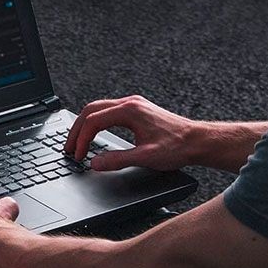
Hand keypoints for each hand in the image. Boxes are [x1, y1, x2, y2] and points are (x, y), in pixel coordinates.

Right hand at [65, 94, 209, 171]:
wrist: (198, 141)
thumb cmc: (177, 146)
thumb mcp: (145, 157)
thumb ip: (117, 160)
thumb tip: (95, 163)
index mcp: (129, 111)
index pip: (93, 121)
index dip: (81, 140)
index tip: (77, 155)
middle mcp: (130, 104)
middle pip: (91, 110)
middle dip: (77, 130)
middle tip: (69, 148)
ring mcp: (134, 105)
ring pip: (98, 109)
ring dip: (85, 125)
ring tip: (78, 142)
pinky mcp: (137, 110)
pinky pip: (108, 111)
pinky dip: (96, 123)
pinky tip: (95, 134)